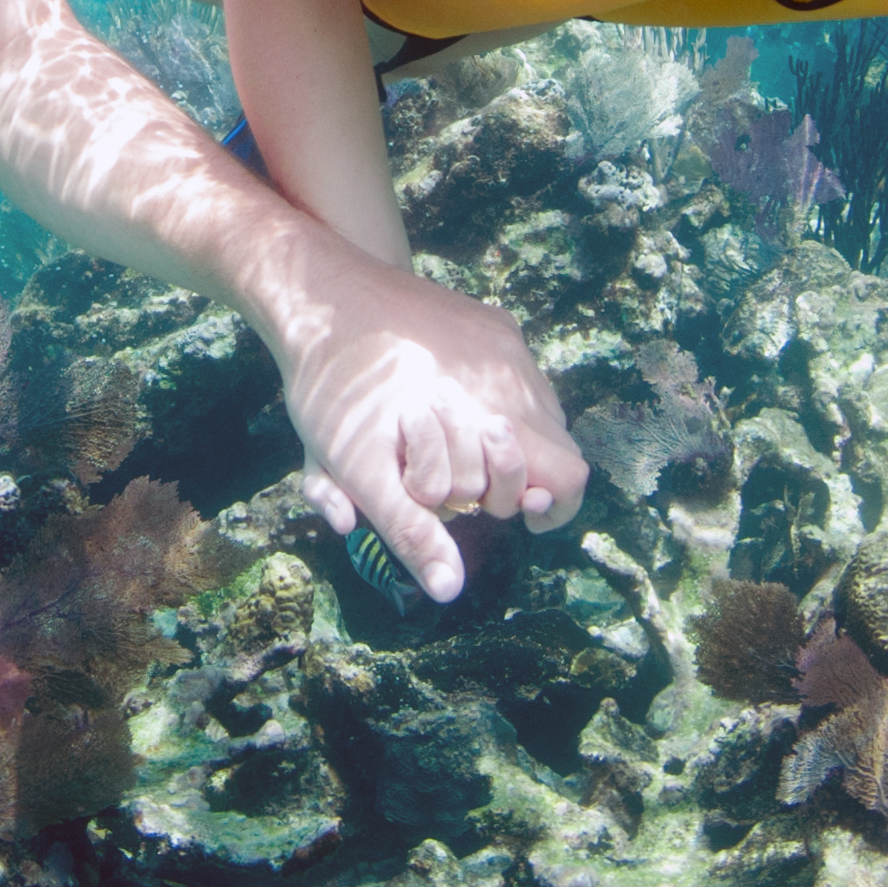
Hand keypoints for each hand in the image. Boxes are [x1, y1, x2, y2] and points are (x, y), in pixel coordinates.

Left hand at [247, 229, 587, 602]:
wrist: (322, 295)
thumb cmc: (335, 390)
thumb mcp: (361, 469)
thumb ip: (412, 533)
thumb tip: (451, 591)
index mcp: (491, 414)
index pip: (565, 477)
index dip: (549, 508)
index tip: (518, 519)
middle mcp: (514, 375)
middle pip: (557, 448)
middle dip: (518, 478)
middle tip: (470, 487)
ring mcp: (507, 344)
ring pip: (541, 412)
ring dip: (511, 440)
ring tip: (455, 444)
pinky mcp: (495, 322)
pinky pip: (521, 375)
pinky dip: (500, 401)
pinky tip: (451, 402)